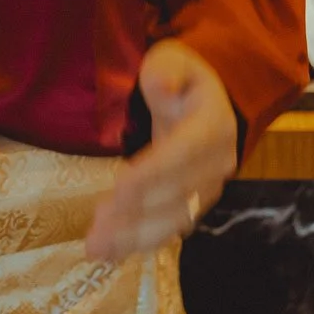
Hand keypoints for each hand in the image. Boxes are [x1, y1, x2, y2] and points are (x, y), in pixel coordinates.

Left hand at [84, 41, 237, 263]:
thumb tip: (162, 85)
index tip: (120, 186)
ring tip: (96, 247)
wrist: (207, 101)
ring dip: (135, 236)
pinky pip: (168, 228)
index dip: (155, 172)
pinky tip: (109, 253)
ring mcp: (206, 189)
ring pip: (174, 219)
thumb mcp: (174, 60)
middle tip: (98, 226)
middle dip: (137, 212)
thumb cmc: (183, 77)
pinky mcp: (191, 205)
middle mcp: (216, 164)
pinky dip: (139, 243)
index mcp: (214, 126)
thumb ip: (167, 70)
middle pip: (178, 194)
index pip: (185, 153)